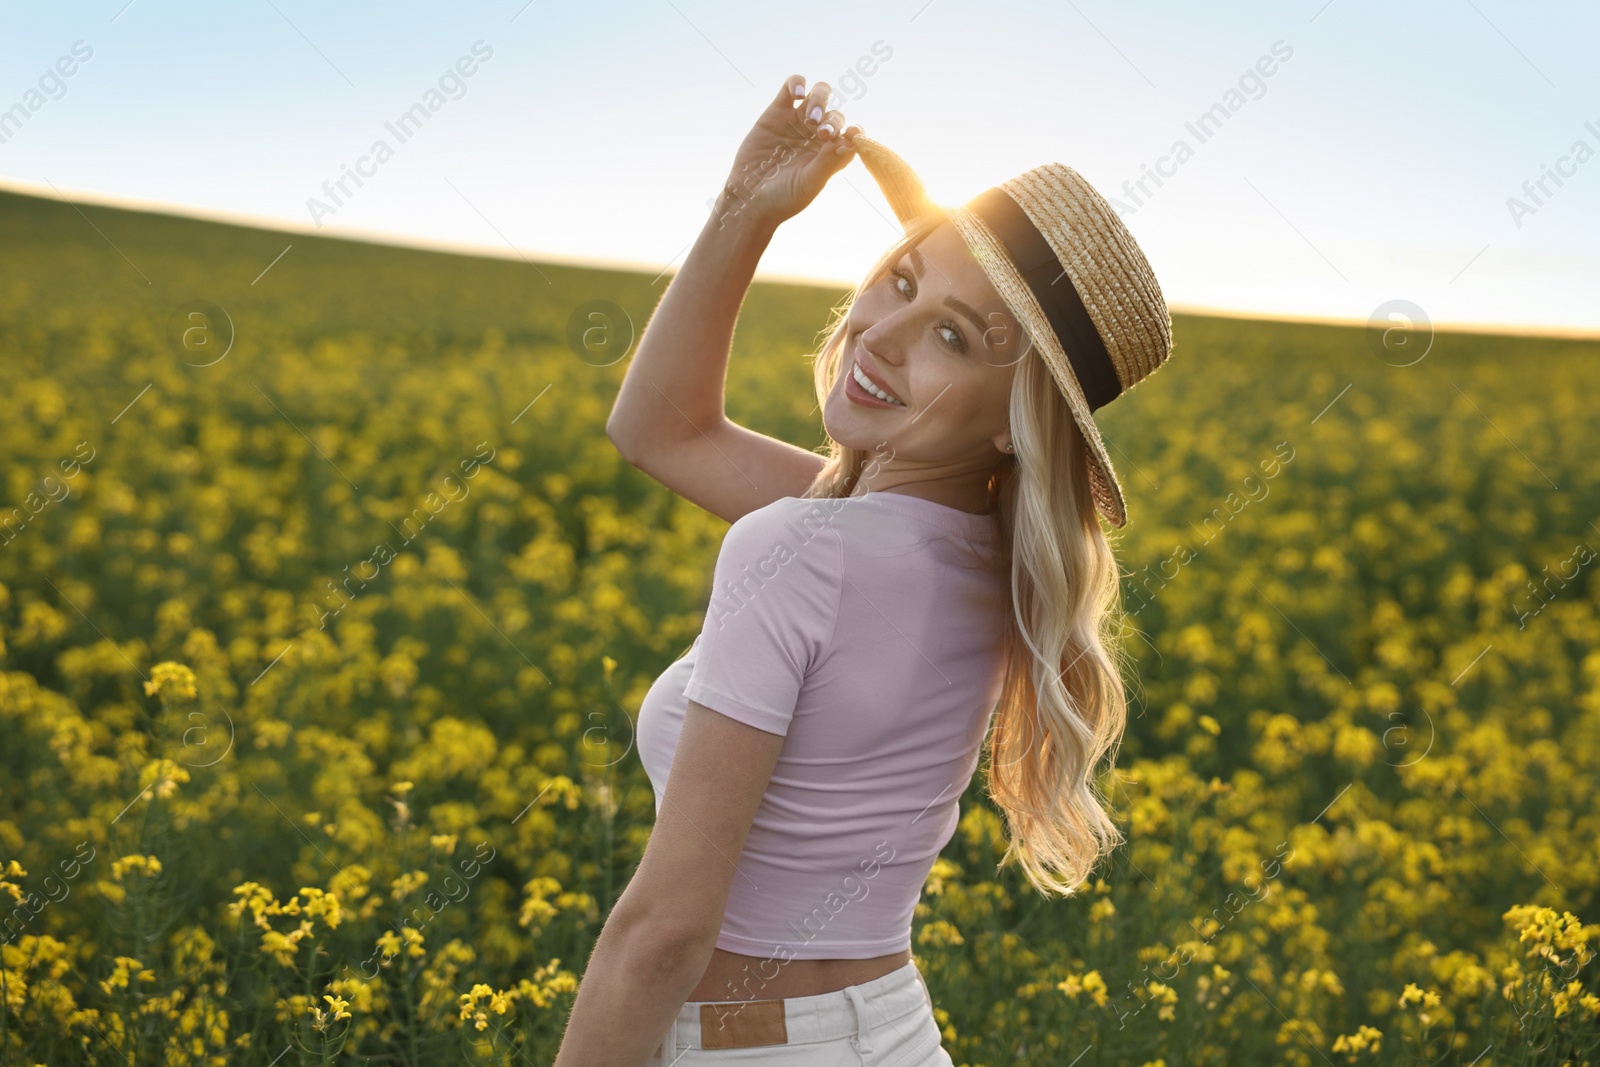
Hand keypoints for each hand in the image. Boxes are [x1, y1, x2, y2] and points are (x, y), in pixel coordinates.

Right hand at [715, 75, 860, 229]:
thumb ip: (829, 161)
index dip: (855, 131)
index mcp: (832, 153)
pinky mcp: (778, 111)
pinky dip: (798, 83)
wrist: (749, 196)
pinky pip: (792, 87)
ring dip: (820, 100)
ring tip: (810, 118)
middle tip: (823, 134)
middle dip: (833, 120)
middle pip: (836, 114)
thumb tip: (850, 140)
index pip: (852, 134)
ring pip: (819, 94)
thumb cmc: (784, 197)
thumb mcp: (810, 182)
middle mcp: (818, 135)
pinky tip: (799, 94)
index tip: (851, 134)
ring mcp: (798, 121)